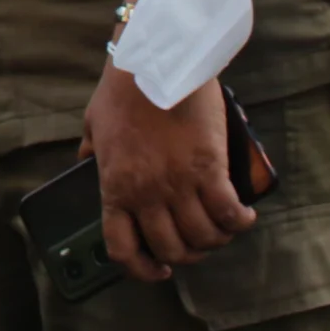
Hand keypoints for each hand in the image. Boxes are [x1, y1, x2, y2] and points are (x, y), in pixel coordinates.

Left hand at [81, 68, 254, 279]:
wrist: (156, 60)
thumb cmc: (123, 88)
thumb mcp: (93, 124)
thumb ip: (91, 151)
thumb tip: (85, 162)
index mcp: (115, 187)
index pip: (123, 249)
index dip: (143, 270)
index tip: (159, 270)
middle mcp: (146, 194)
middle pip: (171, 249)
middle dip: (188, 255)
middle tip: (199, 244)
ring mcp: (178, 184)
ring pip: (203, 237)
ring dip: (217, 240)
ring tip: (223, 230)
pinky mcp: (209, 169)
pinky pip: (229, 213)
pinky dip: (240, 222)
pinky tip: (244, 217)